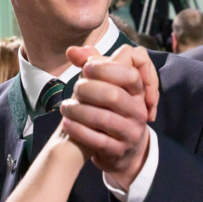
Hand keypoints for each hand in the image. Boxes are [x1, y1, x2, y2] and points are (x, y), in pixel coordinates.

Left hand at [60, 45, 157, 189]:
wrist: (122, 149)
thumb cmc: (110, 109)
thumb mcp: (106, 84)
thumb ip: (92, 63)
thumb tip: (72, 50)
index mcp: (137, 90)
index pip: (131, 70)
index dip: (106, 66)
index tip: (87, 69)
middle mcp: (138, 110)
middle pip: (114, 94)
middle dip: (88, 89)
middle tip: (75, 89)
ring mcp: (130, 132)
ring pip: (104, 119)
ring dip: (79, 111)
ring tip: (65, 108)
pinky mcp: (119, 150)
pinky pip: (98, 141)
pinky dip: (78, 131)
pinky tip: (66, 124)